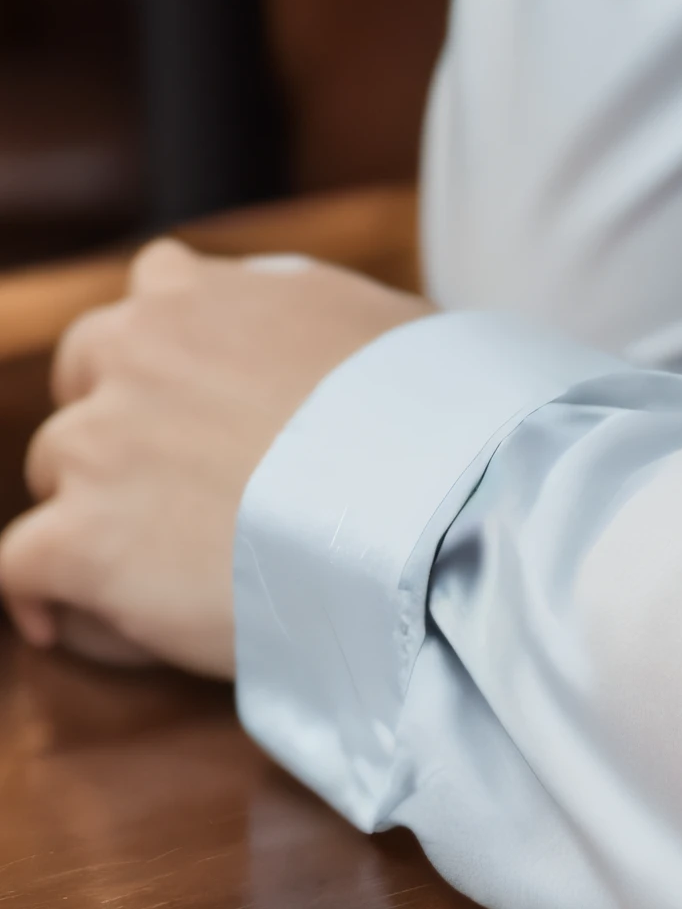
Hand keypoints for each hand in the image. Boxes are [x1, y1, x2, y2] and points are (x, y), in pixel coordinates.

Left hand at [2, 239, 426, 679]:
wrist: (407, 503)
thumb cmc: (415, 416)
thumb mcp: (368, 315)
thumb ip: (298, 311)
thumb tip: (297, 335)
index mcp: (195, 293)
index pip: (150, 287)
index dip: (172, 342)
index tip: (198, 386)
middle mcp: (131, 352)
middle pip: (81, 376)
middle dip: (114, 415)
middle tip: (168, 474)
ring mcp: (96, 444)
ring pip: (54, 473)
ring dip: (90, 508)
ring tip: (151, 565)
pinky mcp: (76, 539)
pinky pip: (19, 567)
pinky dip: (42, 595)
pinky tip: (71, 621)